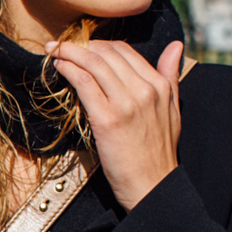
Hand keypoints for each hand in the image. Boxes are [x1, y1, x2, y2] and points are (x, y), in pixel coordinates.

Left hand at [49, 36, 183, 208]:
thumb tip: (176, 46)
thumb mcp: (173, 110)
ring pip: (93, 63)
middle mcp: (144, 89)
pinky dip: (67, 69)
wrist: (152, 187)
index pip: (125, 51)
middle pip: (106, 53)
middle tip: (62, 46)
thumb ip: (171, 76)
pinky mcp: (107, 119)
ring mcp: (126, 103)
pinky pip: (83, 82)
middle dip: (81, 45)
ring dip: (69, 52)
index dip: (100, 45)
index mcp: (159, 85)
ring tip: (55, 51)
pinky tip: (58, 67)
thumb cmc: (158, 154)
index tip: (83, 46)